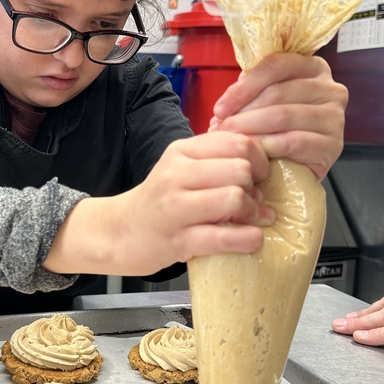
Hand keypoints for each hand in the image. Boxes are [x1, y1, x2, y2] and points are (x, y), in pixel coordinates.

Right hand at [44, 132, 273, 276]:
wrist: (120, 232)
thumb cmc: (159, 201)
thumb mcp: (181, 168)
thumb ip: (215, 159)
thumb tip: (263, 163)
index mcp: (181, 152)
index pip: (236, 141)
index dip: (259, 159)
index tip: (258, 175)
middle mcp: (176, 175)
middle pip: (240, 169)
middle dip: (256, 187)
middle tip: (253, 200)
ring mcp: (174, 208)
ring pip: (233, 198)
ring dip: (252, 212)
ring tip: (251, 220)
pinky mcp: (178, 241)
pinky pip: (223, 237)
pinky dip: (247, 239)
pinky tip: (253, 239)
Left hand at [208, 53, 347, 179]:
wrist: (298, 168)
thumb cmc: (279, 129)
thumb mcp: (266, 101)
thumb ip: (251, 90)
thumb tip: (225, 103)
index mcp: (314, 68)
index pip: (276, 65)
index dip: (244, 87)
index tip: (220, 107)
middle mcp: (330, 89)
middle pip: (277, 92)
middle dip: (242, 111)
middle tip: (220, 127)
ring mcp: (334, 117)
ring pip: (282, 115)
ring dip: (249, 128)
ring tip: (231, 139)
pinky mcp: (332, 145)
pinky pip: (293, 142)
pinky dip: (266, 146)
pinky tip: (251, 151)